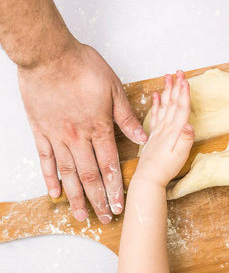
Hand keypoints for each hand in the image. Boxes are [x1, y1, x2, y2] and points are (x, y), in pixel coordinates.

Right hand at [18, 42, 147, 222]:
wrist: (49, 54)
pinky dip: (50, 178)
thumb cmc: (82, 66)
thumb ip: (126, 116)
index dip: (115, 188)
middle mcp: (78, 137)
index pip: (110, 165)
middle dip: (99, 199)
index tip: (119, 205)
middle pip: (90, 176)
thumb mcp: (113, 88)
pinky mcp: (41, 131)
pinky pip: (45, 160)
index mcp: (99, 127)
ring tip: (81, 214)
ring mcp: (57, 136)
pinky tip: (54, 193)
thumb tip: (143, 136)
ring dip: (76, 196)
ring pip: (68, 173)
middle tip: (103, 218)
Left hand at [136, 71, 193, 186]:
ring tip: (167, 77)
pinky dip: (155, 104)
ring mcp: (159, 130)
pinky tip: (155, 96)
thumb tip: (189, 125)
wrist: (148, 178)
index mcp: (174, 131)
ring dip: (166, 91)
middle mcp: (166, 127)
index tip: (185, 79)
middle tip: (178, 72)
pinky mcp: (154, 135)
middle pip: (173, 102)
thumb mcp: (180, 156)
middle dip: (176, 86)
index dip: (184, 93)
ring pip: (164, 105)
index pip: (180, 108)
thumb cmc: (166, 169)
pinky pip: (155, 115)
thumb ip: (185, 140)